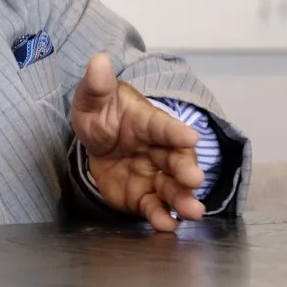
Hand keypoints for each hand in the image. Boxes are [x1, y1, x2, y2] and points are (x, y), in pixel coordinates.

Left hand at [71, 53, 205, 231]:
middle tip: (194, 179)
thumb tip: (98, 60)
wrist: (95, 139)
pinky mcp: (144, 196)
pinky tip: (166, 225)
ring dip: (183, 199)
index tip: (191, 136)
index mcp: (148, 122)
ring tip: (192, 211)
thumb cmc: (101, 113)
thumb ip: (97, 84)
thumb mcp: (92, 98)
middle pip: (176, 160)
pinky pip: (154, 207)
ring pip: (172, 187)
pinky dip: (161, 216)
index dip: (176, 131)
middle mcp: (158, 149)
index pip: (164, 126)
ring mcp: (153, 174)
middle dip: (186, 169)